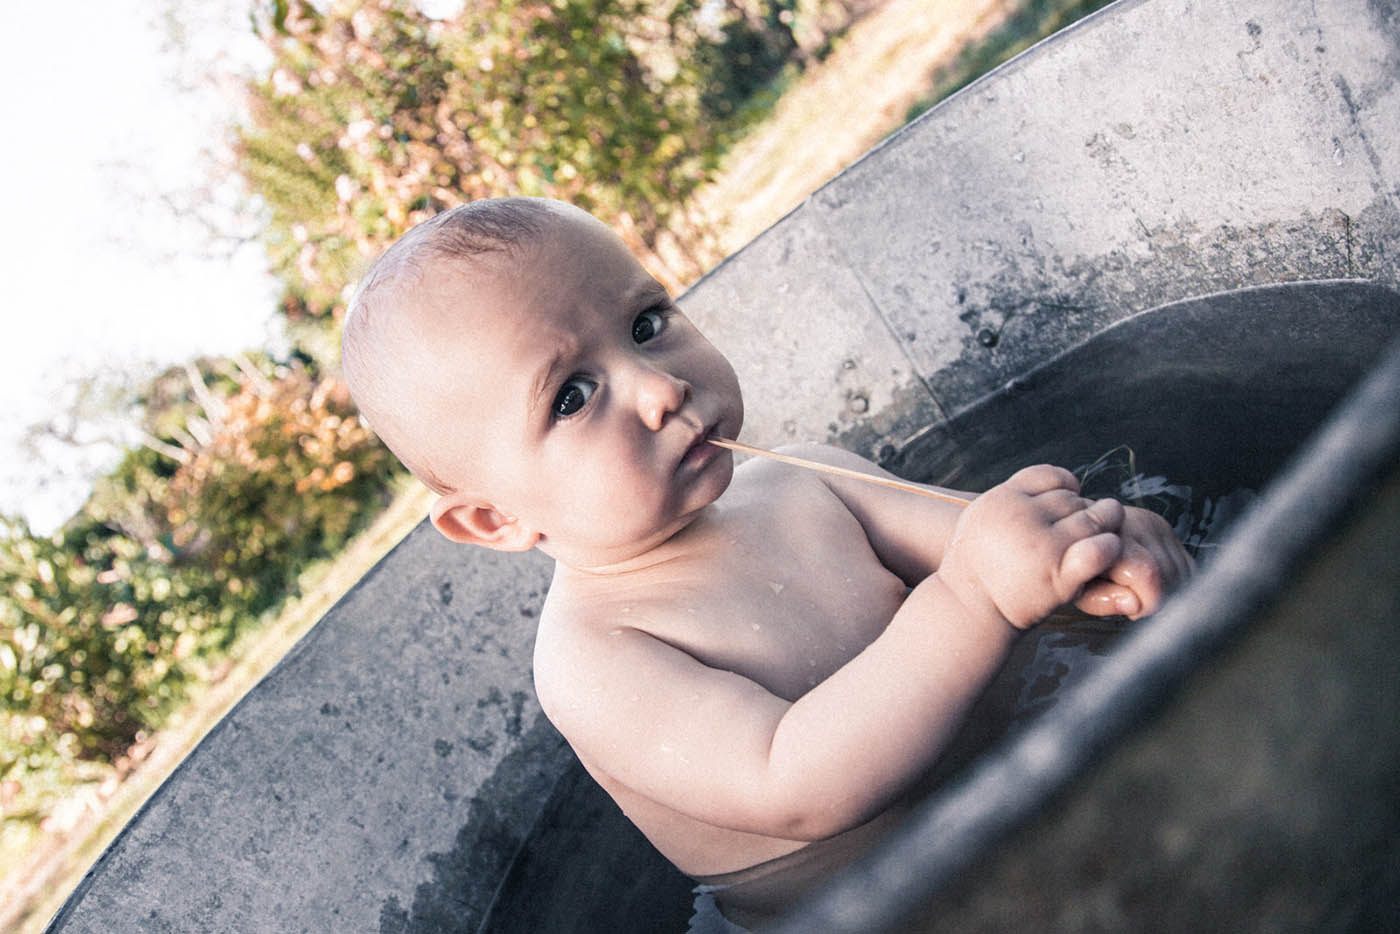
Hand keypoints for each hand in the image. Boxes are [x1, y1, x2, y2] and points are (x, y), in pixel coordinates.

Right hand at [939, 465, 1125, 628]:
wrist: (969, 607)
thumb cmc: (977, 564)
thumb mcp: (981, 517)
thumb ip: (1013, 498)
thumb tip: (1053, 486)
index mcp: (1002, 498)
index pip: (1049, 476)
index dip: (1066, 485)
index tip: (1071, 499)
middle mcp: (1022, 517)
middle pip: (1071, 499)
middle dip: (1084, 509)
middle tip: (1091, 522)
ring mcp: (1043, 545)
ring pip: (1092, 519)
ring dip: (1107, 522)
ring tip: (1110, 527)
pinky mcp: (1059, 574)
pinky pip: (1099, 550)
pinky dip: (1110, 546)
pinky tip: (1109, 548)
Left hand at [1073, 505, 1192, 618]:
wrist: (1075, 532)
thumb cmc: (1074, 564)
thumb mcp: (1075, 589)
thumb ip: (1102, 600)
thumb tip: (1134, 605)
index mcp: (1110, 541)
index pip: (1149, 574)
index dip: (1148, 602)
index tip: (1133, 611)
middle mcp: (1134, 525)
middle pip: (1169, 574)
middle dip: (1157, 598)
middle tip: (1133, 601)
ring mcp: (1151, 523)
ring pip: (1182, 570)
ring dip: (1168, 589)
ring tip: (1138, 590)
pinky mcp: (1163, 525)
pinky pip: (1186, 563)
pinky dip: (1176, 579)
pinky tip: (1153, 582)